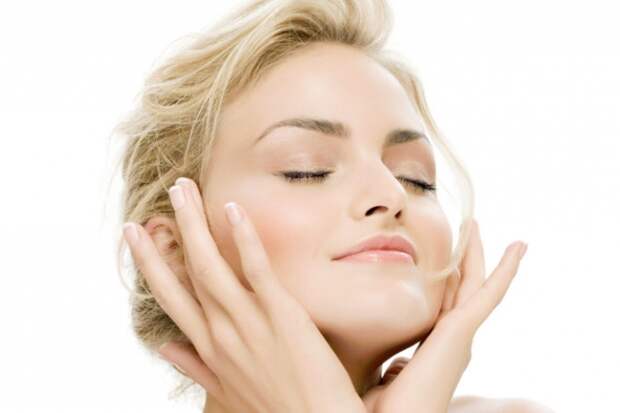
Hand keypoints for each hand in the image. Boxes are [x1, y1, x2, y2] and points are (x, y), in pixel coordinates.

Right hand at [122, 177, 365, 412]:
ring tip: (184, 188)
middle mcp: (220, 332)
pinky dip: (244, 239)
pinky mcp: (281, 316)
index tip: (134, 236)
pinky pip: (257, 271)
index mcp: (208, 347)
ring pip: (210, 266)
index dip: (150, 264)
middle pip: (186, 273)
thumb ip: (194, 366)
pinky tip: (233, 209)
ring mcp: (248, 323)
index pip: (170, 297)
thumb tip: (165, 345)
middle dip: (170, 232)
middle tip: (163, 195)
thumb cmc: (275, 409)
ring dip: (194, 226)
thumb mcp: (224, 391)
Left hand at [362, 219, 527, 412]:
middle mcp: (454, 337)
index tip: (449, 258)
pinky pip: (489, 293)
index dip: (449, 277)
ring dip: (480, 254)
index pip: (446, 302)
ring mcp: (461, 333)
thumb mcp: (388, 375)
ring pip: (476, 283)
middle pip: (463, 287)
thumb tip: (393, 366)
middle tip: (468, 228)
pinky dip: (505, 269)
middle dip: (467, 257)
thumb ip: (395, 364)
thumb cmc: (387, 408)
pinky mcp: (463, 331)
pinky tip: (518, 247)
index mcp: (437, 344)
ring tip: (480, 226)